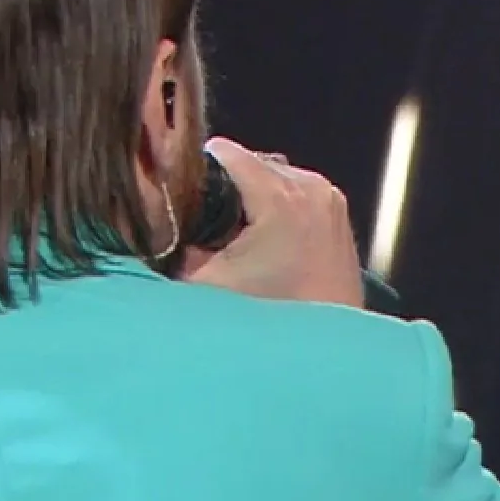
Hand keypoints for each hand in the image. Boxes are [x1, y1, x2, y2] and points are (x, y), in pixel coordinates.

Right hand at [179, 137, 364, 306]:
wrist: (326, 348)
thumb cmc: (271, 315)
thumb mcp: (209, 282)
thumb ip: (181, 245)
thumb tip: (161, 218)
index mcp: (281, 197)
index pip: (226, 152)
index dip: (197, 168)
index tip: (181, 191)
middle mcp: (310, 188)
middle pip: (251, 161)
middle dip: (226, 184)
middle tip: (206, 218)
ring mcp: (329, 198)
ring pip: (274, 174)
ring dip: (252, 194)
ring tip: (235, 231)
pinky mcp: (338, 213)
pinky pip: (296, 190)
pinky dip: (276, 204)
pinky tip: (264, 237)